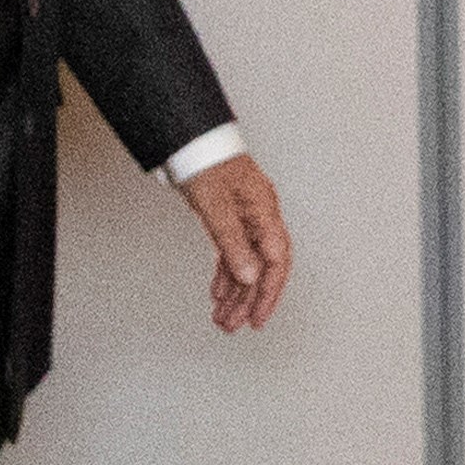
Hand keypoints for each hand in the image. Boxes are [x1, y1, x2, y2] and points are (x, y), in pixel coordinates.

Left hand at [180, 153, 290, 331]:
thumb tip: (248, 277)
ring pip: (246, 264)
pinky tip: (219, 292)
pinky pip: (233, 254)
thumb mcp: (216, 206)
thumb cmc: (205, 161)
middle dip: (248, 300)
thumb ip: (233, 243)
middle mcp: (259, 217)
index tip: (257, 318)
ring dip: (235, 293)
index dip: (268, 294)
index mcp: (265, 212)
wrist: (188, 139)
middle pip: (261, 268)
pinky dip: (226, 274)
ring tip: (223, 317)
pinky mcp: (230, 218)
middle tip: (234, 325)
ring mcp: (245, 218)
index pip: (275, 262)